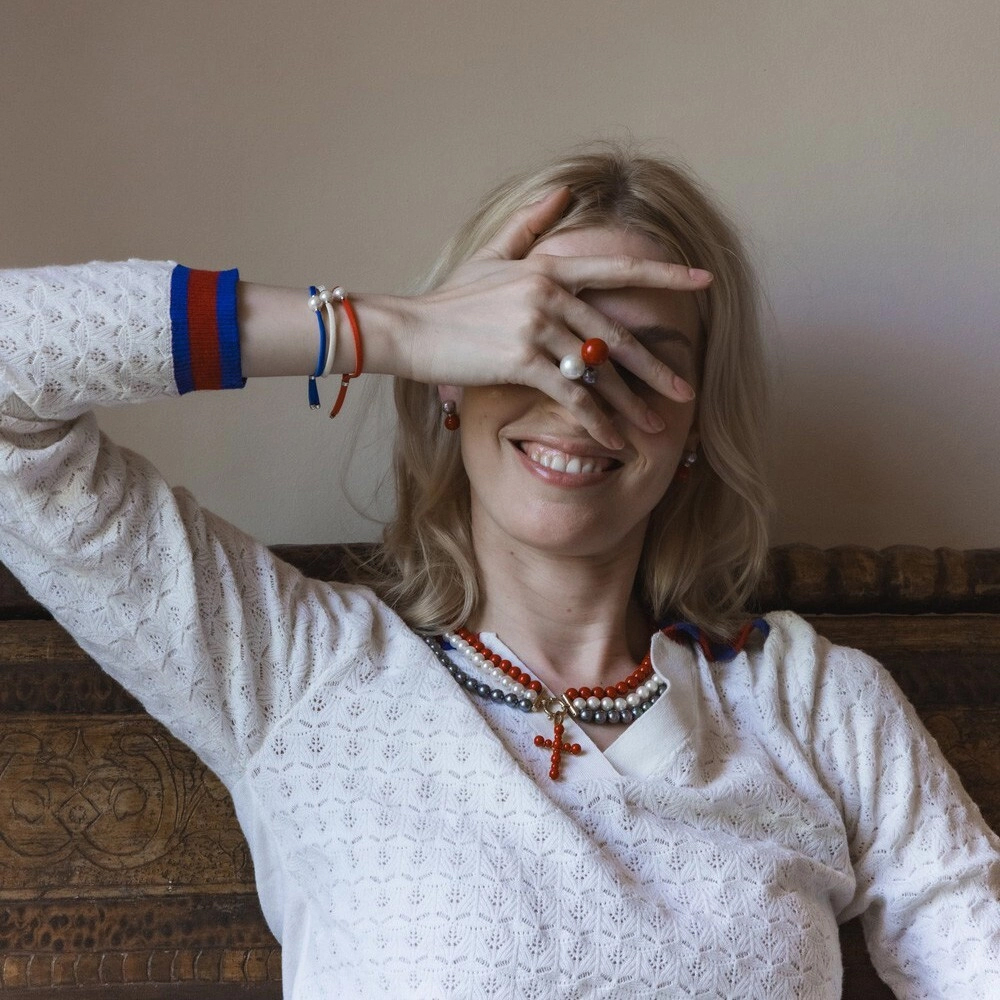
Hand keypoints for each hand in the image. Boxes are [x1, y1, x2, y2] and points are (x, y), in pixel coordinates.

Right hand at [365, 188, 711, 448]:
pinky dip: (597, 421)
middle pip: (616, 335)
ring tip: (655, 427)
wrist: (409, 329)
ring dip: (629, 405)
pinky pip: (572, 395)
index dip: (665, 276)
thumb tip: (563, 189)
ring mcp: (536, 325)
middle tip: (685, 391)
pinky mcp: (521, 359)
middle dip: (655, 368)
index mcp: (549, 268)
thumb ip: (530, 225)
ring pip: (598, 370)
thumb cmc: (449, 299)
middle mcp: (549, 292)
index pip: (619, 270)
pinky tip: (614, 441)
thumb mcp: (491, 255)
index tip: (704, 279)